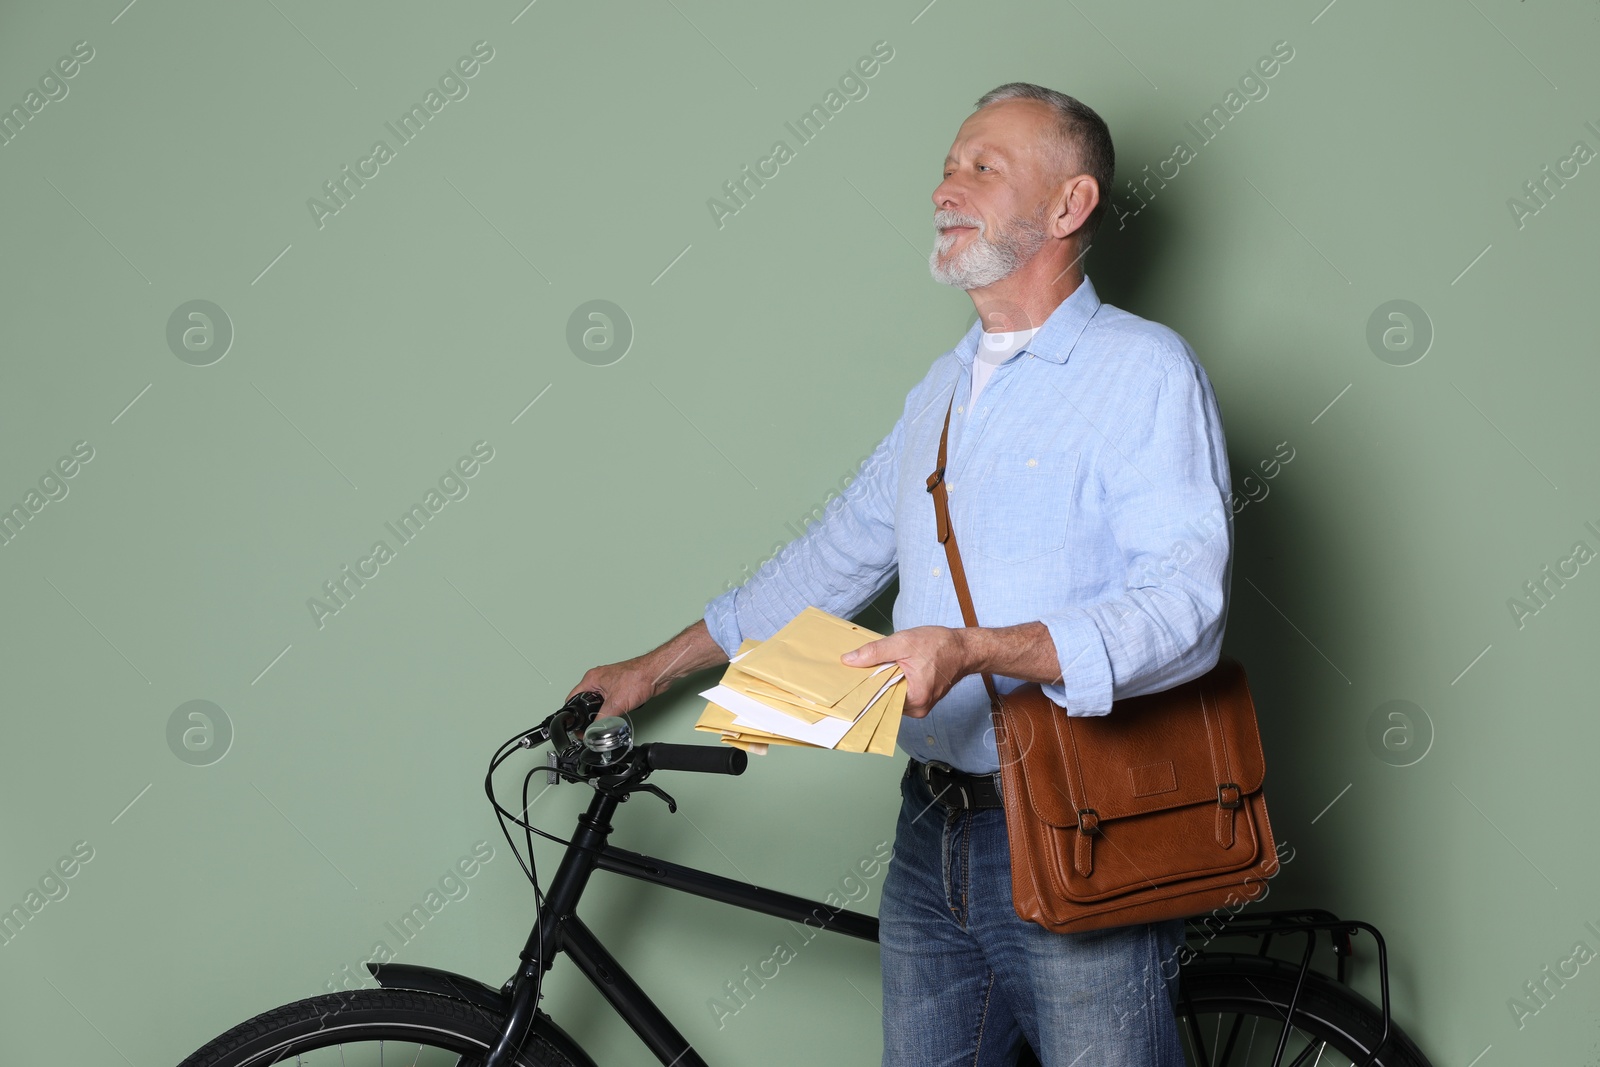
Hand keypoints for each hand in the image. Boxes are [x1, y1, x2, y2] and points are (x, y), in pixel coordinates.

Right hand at [565, 654, 667, 719]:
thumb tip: (594, 730)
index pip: (573, 698)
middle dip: (590, 714)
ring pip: (600, 703)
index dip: (573, 713)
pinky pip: (612, 702)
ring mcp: (610, 683)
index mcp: (591, 679)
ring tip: (609, 715)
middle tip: (593, 724)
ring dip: (604, 711)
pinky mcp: (621, 688)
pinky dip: (615, 708)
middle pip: (586, 702)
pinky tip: (621, 710)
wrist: (656, 674)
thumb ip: (602, 719)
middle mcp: (599, 679)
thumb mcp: (615, 703)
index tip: (576, 726)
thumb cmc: (638, 677)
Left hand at [840, 626, 968, 718]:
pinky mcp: (921, 699)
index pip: (879, 700)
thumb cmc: (940, 645)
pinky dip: (893, 682)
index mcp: (915, 700)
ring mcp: (920, 706)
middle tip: (858, 670)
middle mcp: (918, 709)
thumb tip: (849, 660)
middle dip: (872, 684)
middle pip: (884, 699)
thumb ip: (875, 652)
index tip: (848, 681)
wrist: (964, 648)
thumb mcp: (904, 642)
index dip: (863, 688)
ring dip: (883, 682)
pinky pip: (899, 693)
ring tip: (876, 667)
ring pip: (891, 696)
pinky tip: (889, 670)